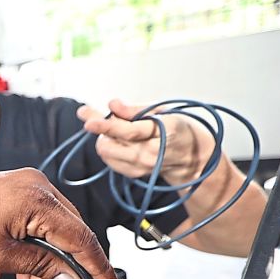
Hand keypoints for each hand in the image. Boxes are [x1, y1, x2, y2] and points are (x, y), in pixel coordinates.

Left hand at [0, 168, 121, 278]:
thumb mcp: (1, 258)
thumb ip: (43, 269)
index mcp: (36, 198)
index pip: (82, 237)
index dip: (98, 267)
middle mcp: (36, 184)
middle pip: (73, 231)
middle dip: (71, 267)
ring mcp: (26, 184)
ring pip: (57, 227)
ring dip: (53, 258)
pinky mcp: (15, 189)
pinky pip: (41, 219)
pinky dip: (39, 244)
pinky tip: (27, 268)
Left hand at [79, 99, 216, 183]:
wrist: (191, 155)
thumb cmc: (176, 127)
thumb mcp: (161, 110)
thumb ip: (134, 109)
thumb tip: (112, 104)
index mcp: (164, 132)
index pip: (129, 130)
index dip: (106, 125)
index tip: (88, 119)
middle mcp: (152, 154)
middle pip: (111, 144)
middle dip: (101, 129)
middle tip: (100, 117)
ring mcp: (142, 167)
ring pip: (106, 152)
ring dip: (105, 138)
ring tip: (119, 130)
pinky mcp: (134, 174)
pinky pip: (109, 160)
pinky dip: (110, 148)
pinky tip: (122, 142)